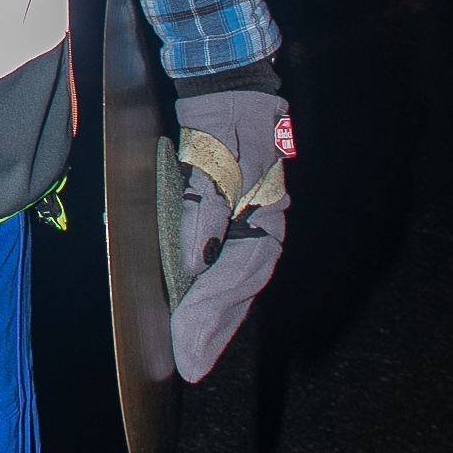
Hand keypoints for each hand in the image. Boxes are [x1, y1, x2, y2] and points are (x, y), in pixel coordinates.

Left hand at [169, 91, 292, 383]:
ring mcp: (251, 222)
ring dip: (217, 316)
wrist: (228, 85)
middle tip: (191, 367)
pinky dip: (213, 289)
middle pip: (241, 288)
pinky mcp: (233, 216)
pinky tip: (198, 307)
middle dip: (215, 329)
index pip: (238, 277)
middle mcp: (262, 226)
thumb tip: (194, 264)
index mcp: (264, 217)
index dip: (213, 316)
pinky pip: (226, 263)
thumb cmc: (223, 122)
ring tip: (196, 349)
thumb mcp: (211, 164)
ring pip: (237, 280)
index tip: (188, 350)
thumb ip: (203, 212)